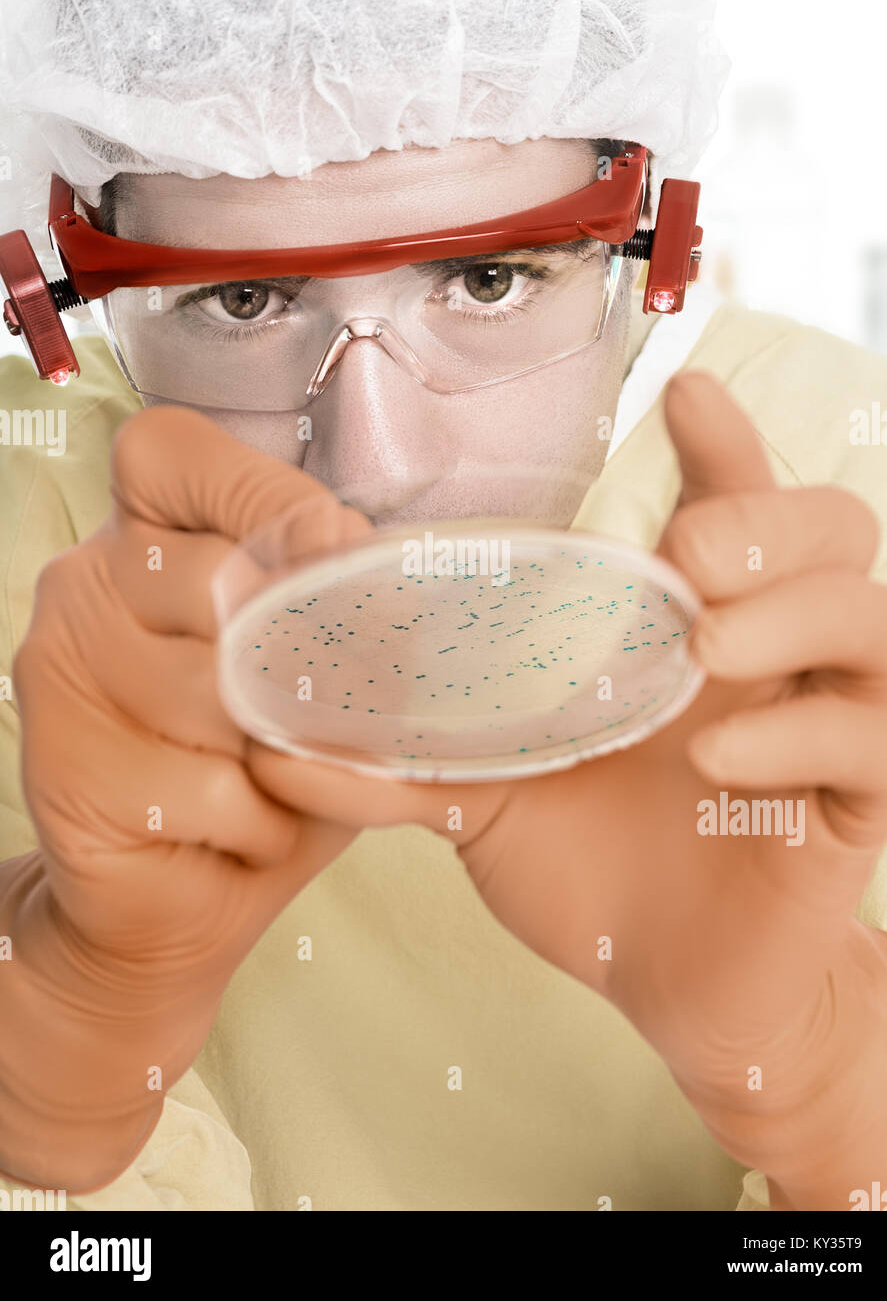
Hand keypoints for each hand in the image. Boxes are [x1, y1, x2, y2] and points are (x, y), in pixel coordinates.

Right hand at [7, 405, 367, 1189]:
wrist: (187, 896)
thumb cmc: (267, 765)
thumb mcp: (321, 673)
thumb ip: (335, 609)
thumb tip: (365, 560)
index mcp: (140, 538)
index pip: (169, 452)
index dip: (263, 492)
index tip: (335, 550)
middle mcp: (81, 583)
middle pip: (215, 574)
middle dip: (308, 652)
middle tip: (348, 707)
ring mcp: (59, 669)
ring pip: (215, 687)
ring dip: (286, 752)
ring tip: (288, 778)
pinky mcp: (59, 764)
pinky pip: (205, 783)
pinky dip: (259, 821)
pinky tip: (247, 830)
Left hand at [249, 370, 886, 1194]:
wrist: (671, 986)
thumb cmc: (591, 868)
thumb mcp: (486, 798)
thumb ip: (403, 760)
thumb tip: (280, 745)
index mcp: (691, 625)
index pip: (735, 501)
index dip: (724, 441)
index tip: (686, 394)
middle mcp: (771, 658)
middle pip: (836, 530)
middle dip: (774, 513)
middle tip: (691, 549)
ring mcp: (821, 728)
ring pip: (877, 619)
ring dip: (794, 612)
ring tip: (703, 641)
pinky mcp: (851, 810)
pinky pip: (872, 746)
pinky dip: (800, 737)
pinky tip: (715, 757)